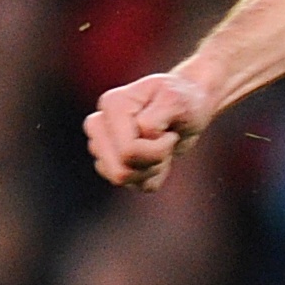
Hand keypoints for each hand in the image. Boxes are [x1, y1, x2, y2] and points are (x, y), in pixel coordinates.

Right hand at [86, 67, 217, 191]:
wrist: (186, 107)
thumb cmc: (182, 99)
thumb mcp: (177, 102)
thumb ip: (156, 118)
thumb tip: (140, 135)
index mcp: (111, 105)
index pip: (127, 150)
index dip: (157, 148)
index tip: (169, 129)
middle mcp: (98, 126)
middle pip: (120, 170)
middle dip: (152, 161)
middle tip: (167, 140)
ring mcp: (101, 146)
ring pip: (124, 179)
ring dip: (153, 167)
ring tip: (162, 145)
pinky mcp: (112, 163)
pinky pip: (136, 185)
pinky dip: (154, 175)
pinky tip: (158, 155)